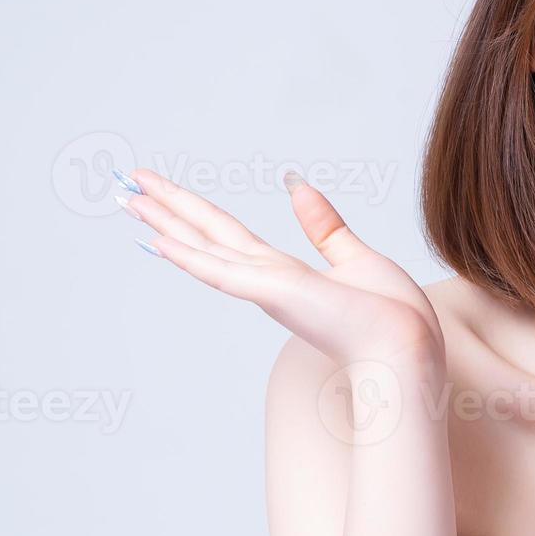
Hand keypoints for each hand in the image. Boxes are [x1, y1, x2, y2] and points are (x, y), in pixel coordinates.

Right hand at [117, 168, 445, 372]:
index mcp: (285, 274)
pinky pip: (222, 271)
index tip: (161, 195)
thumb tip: (297, 186)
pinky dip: (188, 256)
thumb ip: (322, 225)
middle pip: (205, 235)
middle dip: (165, 209)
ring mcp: (266, 288)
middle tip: (125, 186)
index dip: (194, 214)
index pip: (228, 236)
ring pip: (203, 246)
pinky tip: (157, 241)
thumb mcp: (355, 257)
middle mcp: (266, 280)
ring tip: (127, 199)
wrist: (409, 349)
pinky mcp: (275, 293)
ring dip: (164, 222)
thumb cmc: (392, 317)